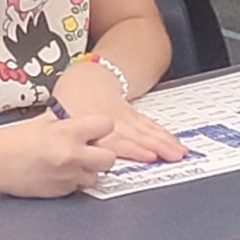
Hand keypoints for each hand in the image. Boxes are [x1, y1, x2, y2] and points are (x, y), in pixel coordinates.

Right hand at [0, 112, 149, 197]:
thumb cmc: (13, 140)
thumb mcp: (45, 121)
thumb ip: (70, 122)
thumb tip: (88, 125)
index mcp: (68, 131)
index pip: (107, 125)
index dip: (100, 128)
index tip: (94, 131)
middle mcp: (72, 155)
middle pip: (109, 157)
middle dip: (100, 153)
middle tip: (87, 150)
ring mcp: (68, 176)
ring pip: (96, 176)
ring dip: (87, 170)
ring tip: (70, 163)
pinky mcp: (61, 192)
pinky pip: (78, 187)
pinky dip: (72, 181)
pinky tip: (58, 173)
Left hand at [51, 63, 185, 164]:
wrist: (87, 77)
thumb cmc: (71, 103)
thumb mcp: (60, 120)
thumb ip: (67, 139)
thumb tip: (67, 162)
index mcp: (91, 122)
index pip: (113, 139)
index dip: (131, 147)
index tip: (146, 155)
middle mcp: (112, 119)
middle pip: (136, 135)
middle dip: (155, 146)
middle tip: (170, 156)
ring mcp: (125, 117)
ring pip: (147, 130)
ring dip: (165, 142)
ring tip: (179, 153)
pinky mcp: (135, 116)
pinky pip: (151, 126)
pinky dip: (165, 136)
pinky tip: (175, 145)